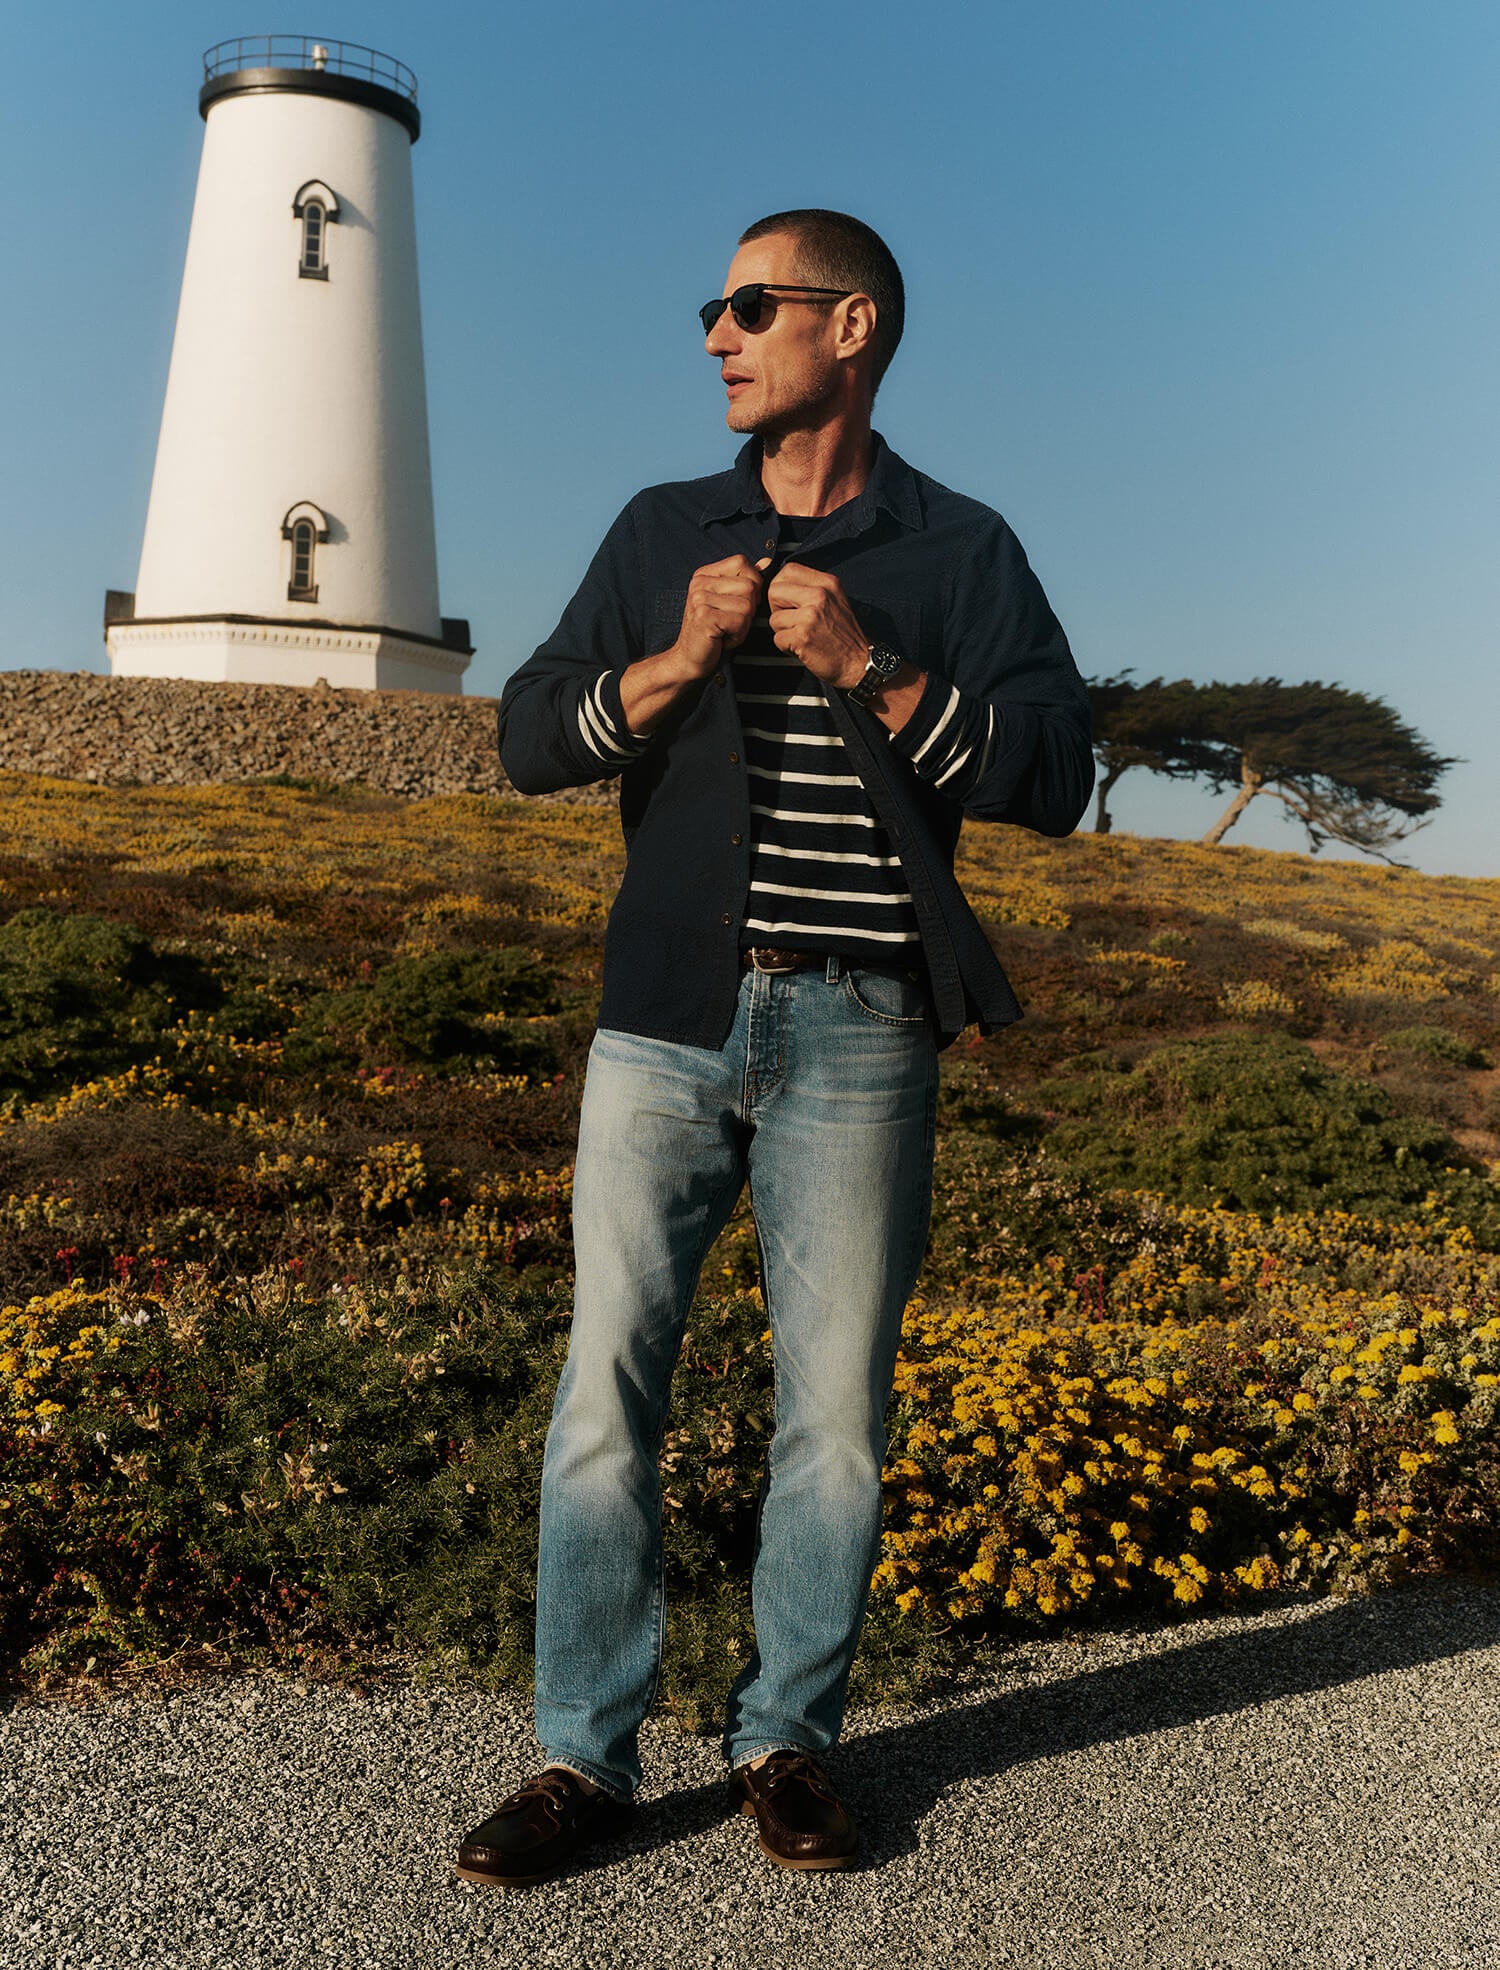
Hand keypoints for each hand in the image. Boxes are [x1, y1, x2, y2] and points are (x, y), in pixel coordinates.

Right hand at [670, 554, 770, 677]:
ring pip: (747, 605)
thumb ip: (746, 580)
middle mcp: (700, 583)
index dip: (752, 582)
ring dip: (743, 625)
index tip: (742, 602)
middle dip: (749, 609)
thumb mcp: (729, 602)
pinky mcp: (704, 616)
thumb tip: (766, 562)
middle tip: (731, 622)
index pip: (741, 562)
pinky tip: (723, 638)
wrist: (689, 658)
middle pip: (749, 585)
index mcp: (705, 575)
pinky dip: (737, 636)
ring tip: (726, 630)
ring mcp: (700, 598)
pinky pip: (739, 622)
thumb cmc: (712, 631)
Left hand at [766, 564, 869, 688]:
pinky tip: (802, 648)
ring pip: (773, 618)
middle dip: (777, 608)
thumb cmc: (844, 635)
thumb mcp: (834, 600)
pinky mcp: (803, 637)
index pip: (787, 570)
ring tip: (801, 636)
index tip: (789, 602)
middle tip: (792, 621)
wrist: (859, 662)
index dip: (782, 587)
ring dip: (783, 631)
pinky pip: (777, 639)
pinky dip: (786, 647)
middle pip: (774, 590)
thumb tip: (779, 582)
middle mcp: (820, 595)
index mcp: (827, 582)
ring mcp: (811, 615)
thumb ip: (810, 588)